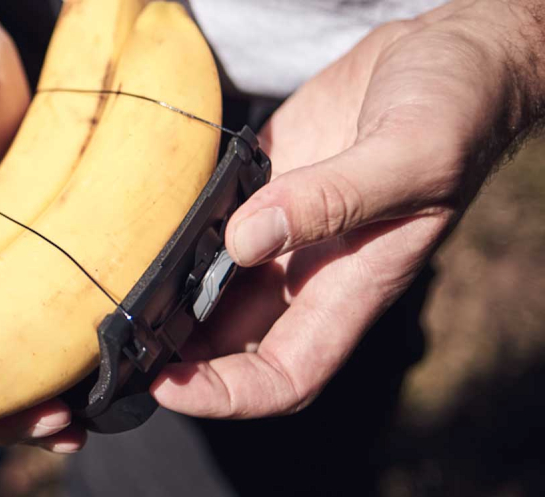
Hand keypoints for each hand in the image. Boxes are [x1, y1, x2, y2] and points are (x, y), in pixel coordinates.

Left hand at [152, 1, 543, 416]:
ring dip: (162, 295)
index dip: (226, 395)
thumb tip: (246, 239)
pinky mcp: (259, 187)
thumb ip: (336, 199)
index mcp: (351, 287)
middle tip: (112, 335)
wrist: (446, 56)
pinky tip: (138, 221)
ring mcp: (279, 230)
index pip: (285, 375)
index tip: (167, 385)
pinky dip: (171, 232)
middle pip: (228, 342)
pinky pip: (204, 225)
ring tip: (109, 284)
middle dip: (171, 352)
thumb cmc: (455, 110)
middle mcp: (307, 271)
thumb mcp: (412, 153)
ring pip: (207, 287)